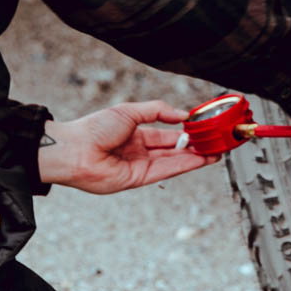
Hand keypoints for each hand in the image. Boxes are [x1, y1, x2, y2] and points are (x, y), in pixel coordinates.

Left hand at [39, 101, 214, 194]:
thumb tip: (182, 114)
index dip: (184, 132)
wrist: (74, 149)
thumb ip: (158, 111)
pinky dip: (183, 165)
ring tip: (215, 152)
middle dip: (194, 148)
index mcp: (134, 134)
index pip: (165, 134)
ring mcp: (139, 166)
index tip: (202, 130)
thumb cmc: (94, 128)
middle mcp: (138, 151)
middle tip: (215, 144)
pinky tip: (199, 159)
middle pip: (172, 150)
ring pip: (172, 162)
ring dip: (194, 158)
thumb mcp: (129, 111)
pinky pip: (165, 171)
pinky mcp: (138, 180)